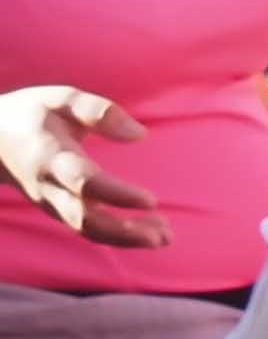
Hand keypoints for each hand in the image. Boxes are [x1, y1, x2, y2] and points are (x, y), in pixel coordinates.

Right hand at [1, 85, 167, 251]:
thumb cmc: (30, 114)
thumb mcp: (58, 99)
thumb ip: (97, 111)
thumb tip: (140, 134)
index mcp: (50, 156)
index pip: (84, 182)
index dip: (116, 194)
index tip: (151, 201)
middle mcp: (50, 186)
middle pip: (84, 218)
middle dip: (124, 231)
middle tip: (164, 236)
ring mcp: (53, 202)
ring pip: (88, 229)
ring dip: (127, 238)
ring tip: (165, 237)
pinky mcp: (59, 209)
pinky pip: (89, 229)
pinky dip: (119, 236)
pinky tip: (152, 233)